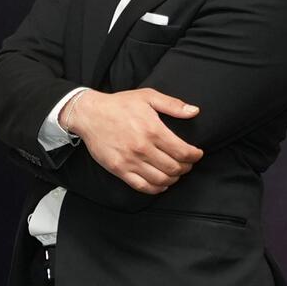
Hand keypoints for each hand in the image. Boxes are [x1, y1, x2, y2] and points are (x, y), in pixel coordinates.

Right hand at [58, 86, 203, 192]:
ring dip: (173, 179)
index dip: (195, 156)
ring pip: (161, 179)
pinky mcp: (119, 169)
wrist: (89, 114)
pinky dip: (156, 188)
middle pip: (174, 168)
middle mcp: (142, 148)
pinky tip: (161, 183)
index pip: (183, 152)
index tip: (197, 154)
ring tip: (175, 173)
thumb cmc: (119, 104)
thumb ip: (173, 105)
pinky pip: (142, 186)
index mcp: (153, 130)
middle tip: (187, 164)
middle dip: (186, 168)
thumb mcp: (148, 97)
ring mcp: (130, 161)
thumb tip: (195, 111)